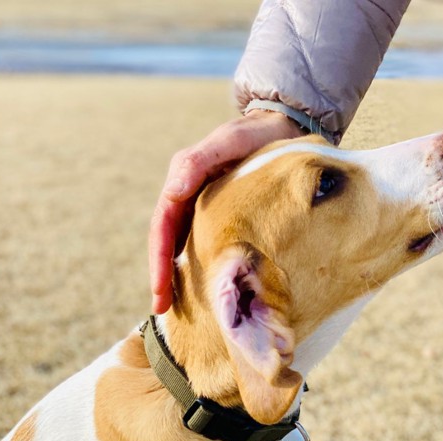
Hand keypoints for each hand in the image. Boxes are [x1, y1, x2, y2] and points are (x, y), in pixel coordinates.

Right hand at [149, 110, 303, 313]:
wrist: (284, 127)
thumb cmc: (257, 133)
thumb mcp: (230, 141)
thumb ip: (200, 160)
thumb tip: (172, 190)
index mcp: (184, 178)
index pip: (163, 225)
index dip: (158, 258)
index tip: (159, 289)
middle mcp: (189, 194)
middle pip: (168, 241)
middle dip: (163, 276)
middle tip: (161, 310)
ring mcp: (205, 205)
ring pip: (185, 244)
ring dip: (179, 274)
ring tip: (178, 309)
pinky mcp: (224, 213)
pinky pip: (207, 241)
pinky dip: (201, 264)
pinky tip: (208, 287)